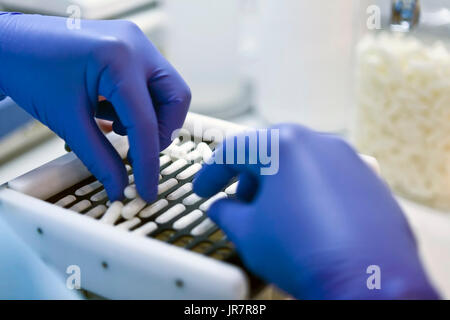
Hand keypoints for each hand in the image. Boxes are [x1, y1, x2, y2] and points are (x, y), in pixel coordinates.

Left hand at [0, 13, 190, 201]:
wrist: (9, 43)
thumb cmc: (28, 71)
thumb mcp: (67, 120)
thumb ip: (99, 157)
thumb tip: (121, 187)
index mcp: (120, 59)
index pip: (147, 121)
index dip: (149, 161)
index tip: (147, 189)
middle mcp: (136, 45)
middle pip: (176, 98)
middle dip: (161, 131)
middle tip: (138, 150)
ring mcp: (136, 42)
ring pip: (168, 90)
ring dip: (150, 117)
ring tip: (115, 125)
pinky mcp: (130, 46)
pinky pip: (151, 82)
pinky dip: (139, 104)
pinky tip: (112, 110)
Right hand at [194, 124, 438, 298]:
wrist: (369, 281)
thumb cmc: (304, 253)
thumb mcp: (248, 234)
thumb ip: (227, 214)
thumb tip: (221, 209)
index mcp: (282, 146)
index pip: (234, 151)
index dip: (212, 173)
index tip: (204, 190)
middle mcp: (318, 143)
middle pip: (269, 151)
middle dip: (248, 176)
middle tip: (238, 201)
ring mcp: (348, 159)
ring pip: (301, 162)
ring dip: (279, 182)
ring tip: (273, 213)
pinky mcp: (368, 180)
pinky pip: (328, 176)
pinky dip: (309, 190)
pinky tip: (306, 219)